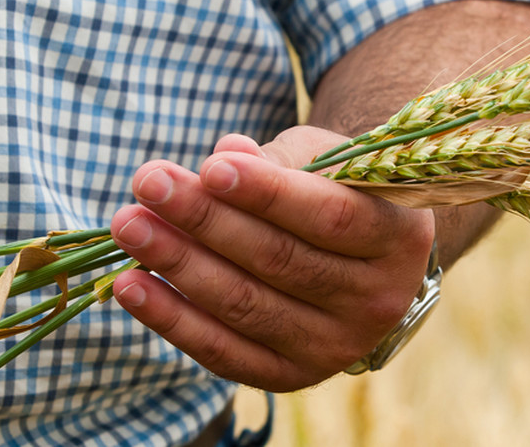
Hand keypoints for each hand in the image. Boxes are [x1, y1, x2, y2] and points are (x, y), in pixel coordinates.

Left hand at [108, 130, 435, 391]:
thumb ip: (278, 159)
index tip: (209, 166)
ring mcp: (335, 345)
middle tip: (148, 183)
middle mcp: (377, 300)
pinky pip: (225, 352)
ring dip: (178, 264)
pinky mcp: (292, 375)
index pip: (331, 216)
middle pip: (280, 262)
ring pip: (247, 306)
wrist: (361, 259)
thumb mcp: (325, 160)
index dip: (267, 194)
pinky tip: (130, 285)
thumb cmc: (337, 191)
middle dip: (206, 220)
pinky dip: (172, 320)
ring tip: (129, 225)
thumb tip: (225, 154)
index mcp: (399, 237)